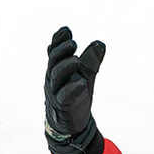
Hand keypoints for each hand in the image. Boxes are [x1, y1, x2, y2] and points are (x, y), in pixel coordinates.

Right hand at [44, 27, 105, 153]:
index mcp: (56, 69)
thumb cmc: (75, 95)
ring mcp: (55, 93)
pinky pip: (65, 96)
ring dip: (66, 67)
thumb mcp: (85, 75)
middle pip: (54, 62)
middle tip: (73, 43)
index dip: (58, 41)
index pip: (54, 52)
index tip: (66, 30)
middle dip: (62, 51)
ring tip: (76, 60)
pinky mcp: (63, 106)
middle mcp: (53, 79)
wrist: (71, 123)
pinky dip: (72, 89)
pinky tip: (81, 82)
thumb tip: (100, 44)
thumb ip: (91, 61)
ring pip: (57, 78)